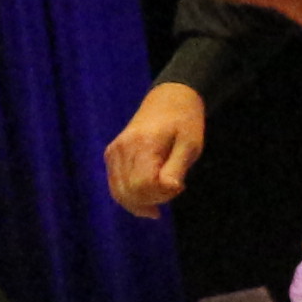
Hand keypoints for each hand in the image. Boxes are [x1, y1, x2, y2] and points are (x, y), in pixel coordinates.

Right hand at [103, 82, 205, 215]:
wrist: (168, 100)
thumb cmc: (184, 122)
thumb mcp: (191, 144)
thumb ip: (177, 169)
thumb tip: (169, 189)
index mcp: (142, 144)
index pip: (144, 186)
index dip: (163, 194)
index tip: (180, 185)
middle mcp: (122, 149)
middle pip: (131, 193)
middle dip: (154, 200)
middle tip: (173, 188)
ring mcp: (113, 152)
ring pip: (120, 194)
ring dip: (143, 202)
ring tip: (163, 191)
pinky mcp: (111, 155)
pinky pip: (116, 187)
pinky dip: (132, 197)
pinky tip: (149, 197)